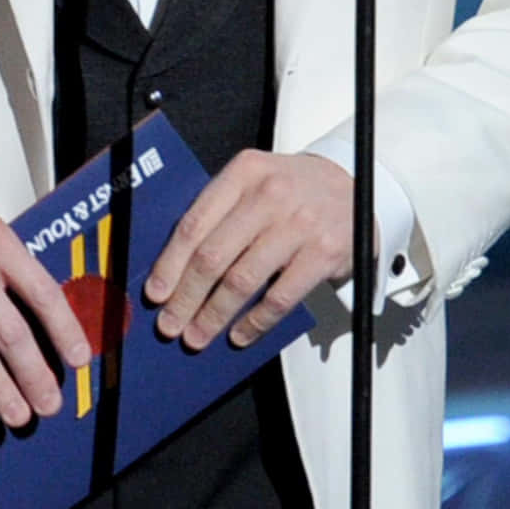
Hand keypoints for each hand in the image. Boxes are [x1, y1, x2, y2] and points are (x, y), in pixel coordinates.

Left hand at [144, 149, 354, 351]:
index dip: (169, 264)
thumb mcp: (255, 181)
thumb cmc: (294, 189)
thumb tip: (175, 268)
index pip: (195, 223)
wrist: (355, 183)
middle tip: (169, 325)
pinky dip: (254, 322)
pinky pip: (279, 298)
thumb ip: (221, 212)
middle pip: (213, 256)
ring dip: (213, 316)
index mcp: (244, 172)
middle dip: (185, 298)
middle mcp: (270, 194)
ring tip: (197, 336)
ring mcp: (299, 224)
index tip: (155, 293)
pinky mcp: (323, 253)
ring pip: (242, 281)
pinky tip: (238, 334)